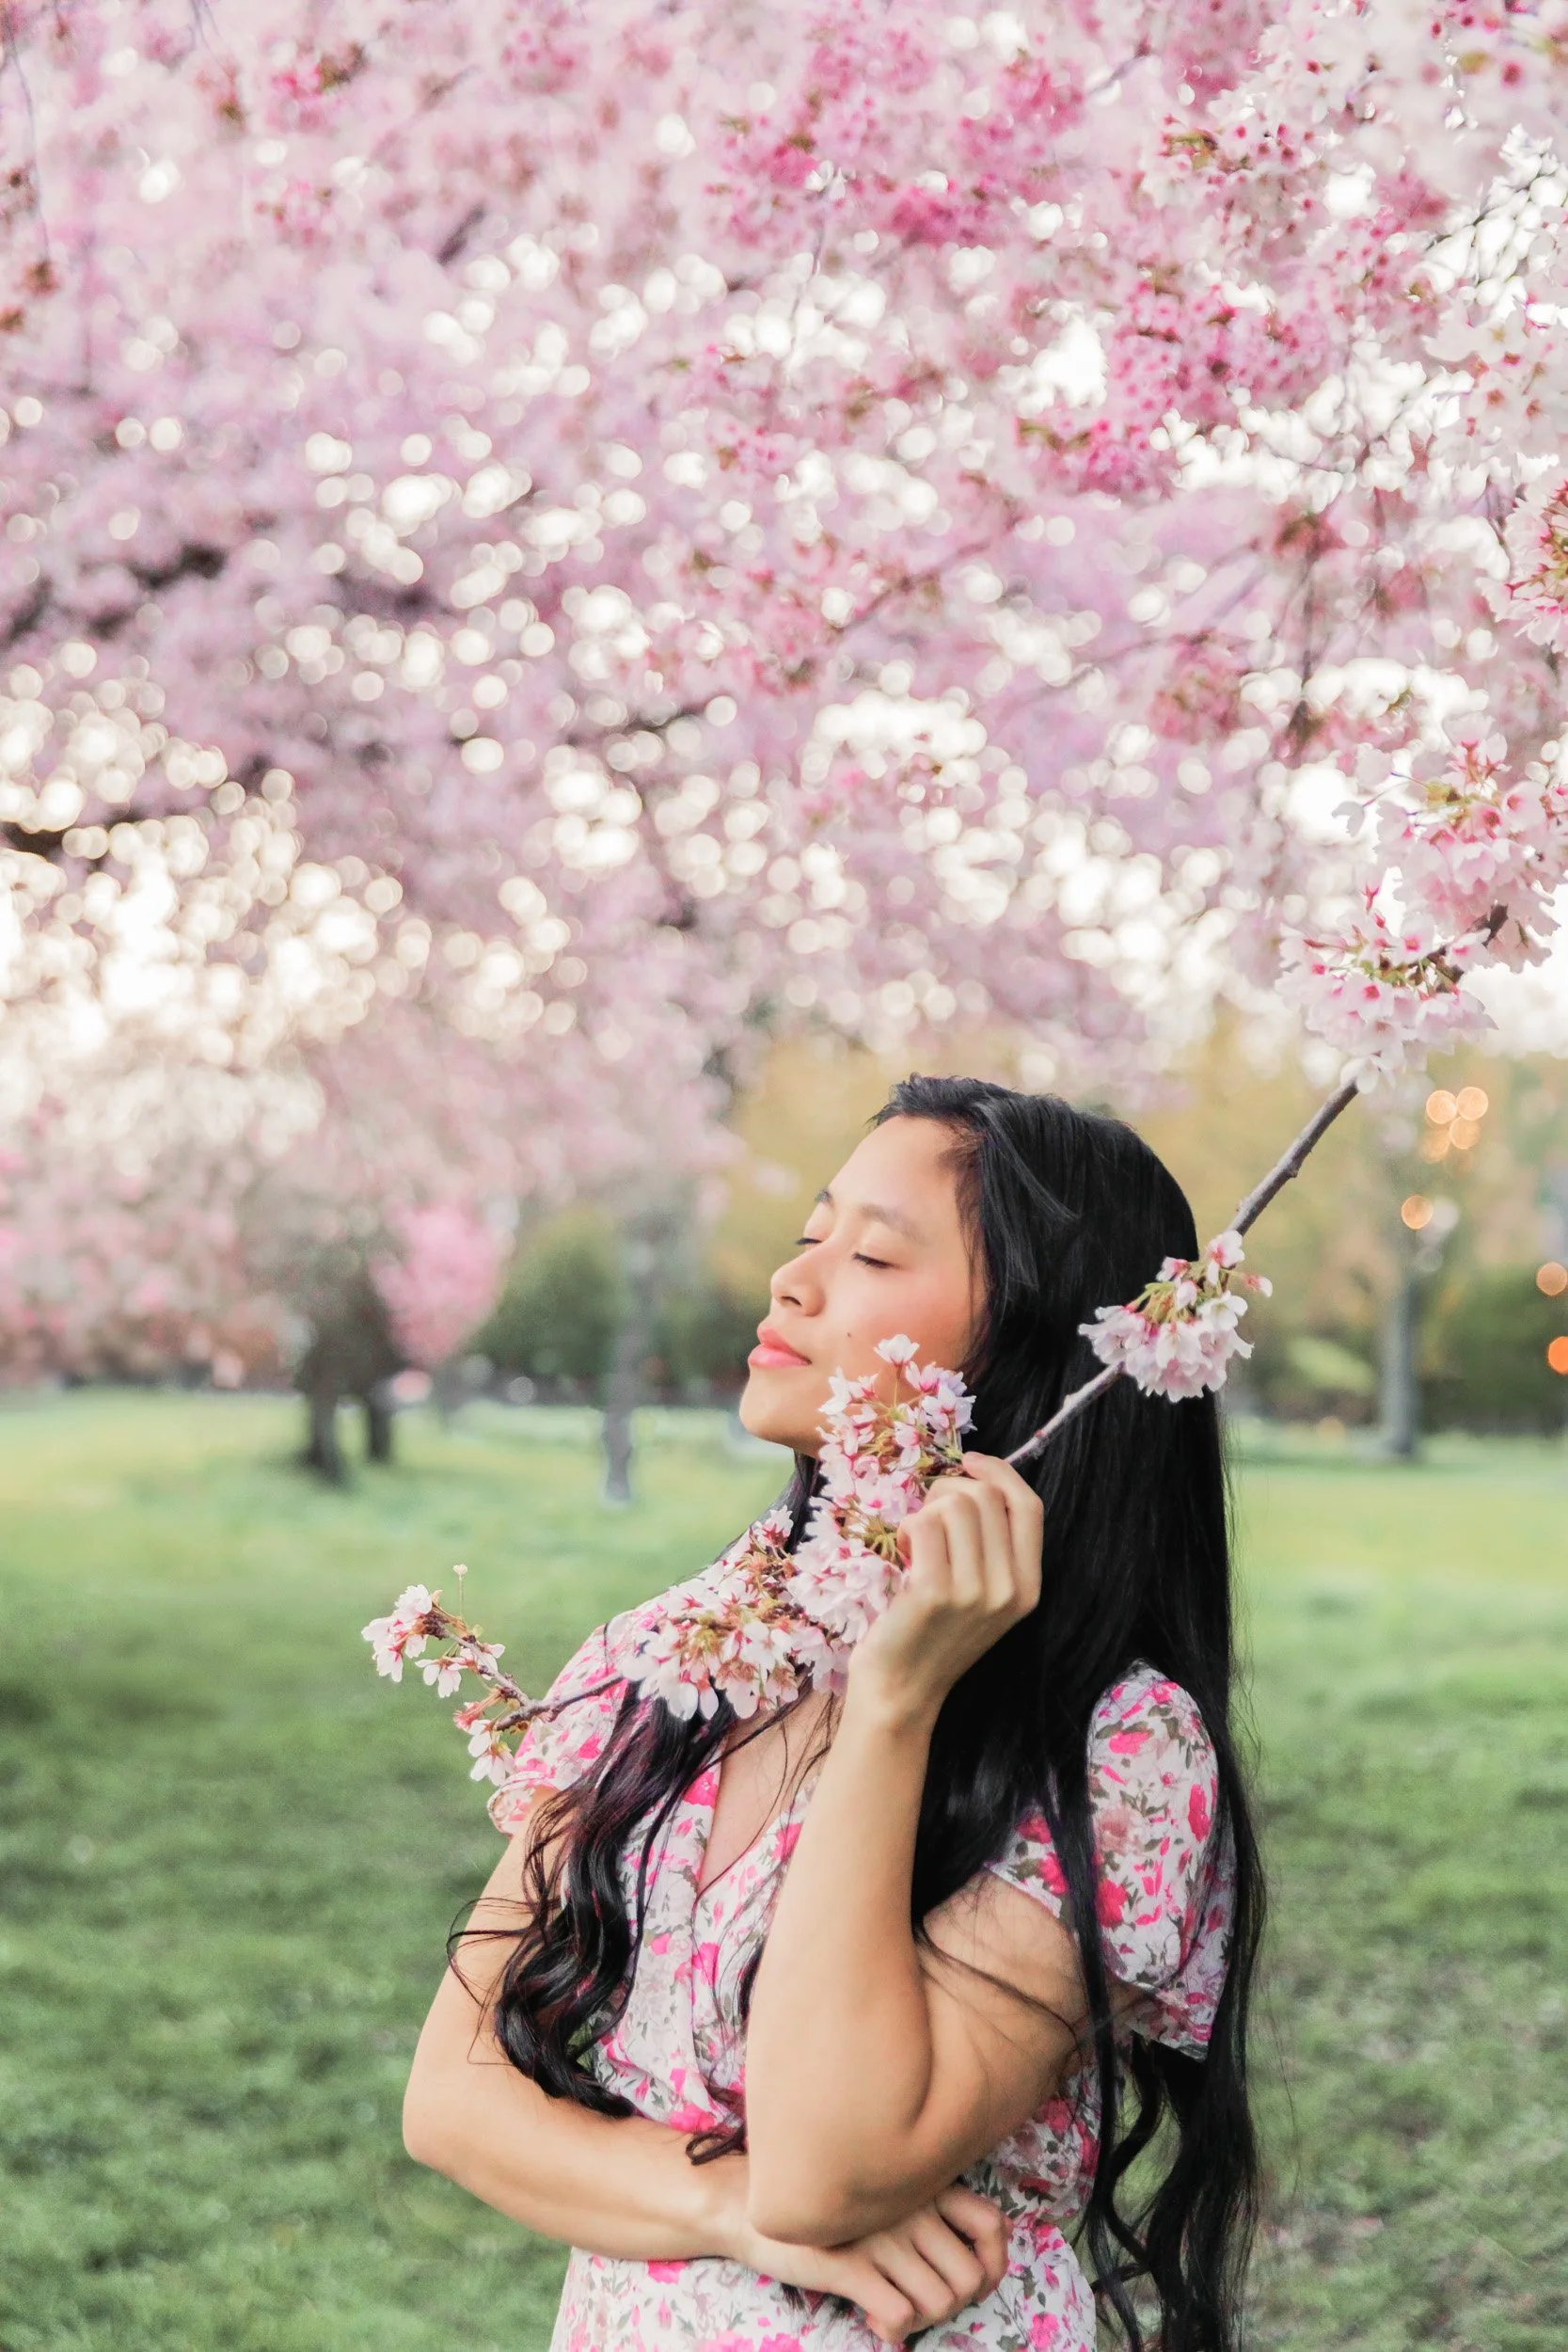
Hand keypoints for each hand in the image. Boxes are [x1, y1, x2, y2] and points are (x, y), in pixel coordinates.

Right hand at [735, 2183, 1010, 2343]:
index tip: (974, 2285)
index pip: (992, 2225)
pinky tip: (873, 2318)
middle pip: (969, 2278)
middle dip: (950, 2305)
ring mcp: (881, 2234)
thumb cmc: (825, 2207)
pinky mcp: (850, 2263)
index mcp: (924, 2186)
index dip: (995, 2265)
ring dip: (921, 2320)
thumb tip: (966, 2268)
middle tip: (919, 2303)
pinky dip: (894, 2328)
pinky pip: (901, 2313)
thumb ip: (923, 2214)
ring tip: (894, 2312)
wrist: (750, 2205)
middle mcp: (910, 2206)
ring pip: (941, 2301)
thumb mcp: (881, 2196)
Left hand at [849, 1454, 1042, 1727]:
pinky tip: (902, 1554)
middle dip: (947, 1491)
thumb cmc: (933, 1634)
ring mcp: (975, 1591)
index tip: (969, 1461)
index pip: (1029, 1507)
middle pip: (985, 1497)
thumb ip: (992, 1546)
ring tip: (913, 1545)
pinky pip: (923, 1523)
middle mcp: (1010, 1589)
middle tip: (925, 1520)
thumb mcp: (982, 1594)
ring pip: (953, 1504)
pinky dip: (907, 1528)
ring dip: (924, 1512)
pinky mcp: (936, 1592)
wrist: (901, 1690)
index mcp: (1029, 1587)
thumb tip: (976, 1479)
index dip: (1000, 1473)